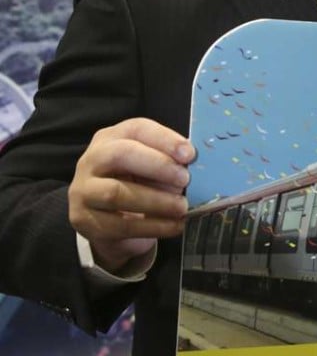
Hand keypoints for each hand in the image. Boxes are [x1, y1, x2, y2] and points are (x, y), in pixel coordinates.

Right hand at [68, 118, 194, 273]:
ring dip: (156, 201)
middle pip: (120, 154)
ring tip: (183, 207)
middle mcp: (92, 159)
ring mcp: (84, 190)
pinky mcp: (84, 220)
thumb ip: (170, 161)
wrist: (110, 220)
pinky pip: (120, 225)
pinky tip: (175, 226)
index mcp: (112, 138)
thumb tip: (194, 166)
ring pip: (116, 193)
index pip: (137, 129)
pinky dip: (153, 226)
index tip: (190, 154)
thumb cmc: (139, 182)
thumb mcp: (152, 166)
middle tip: (185, 179)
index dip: (165, 139)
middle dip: (157, 165)